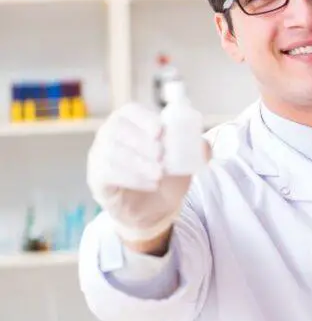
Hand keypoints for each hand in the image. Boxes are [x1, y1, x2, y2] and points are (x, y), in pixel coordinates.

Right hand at [86, 102, 203, 243]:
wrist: (155, 209)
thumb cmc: (167, 176)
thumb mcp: (186, 162)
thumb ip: (196, 151)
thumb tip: (204, 146)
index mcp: (131, 124)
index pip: (130, 111)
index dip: (144, 118)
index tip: (160, 131)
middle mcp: (110, 136)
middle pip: (117, 129)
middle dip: (141, 142)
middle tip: (161, 157)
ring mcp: (99, 156)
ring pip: (111, 151)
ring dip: (138, 162)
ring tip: (159, 175)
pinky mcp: (97, 177)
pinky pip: (107, 172)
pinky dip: (131, 178)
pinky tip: (150, 184)